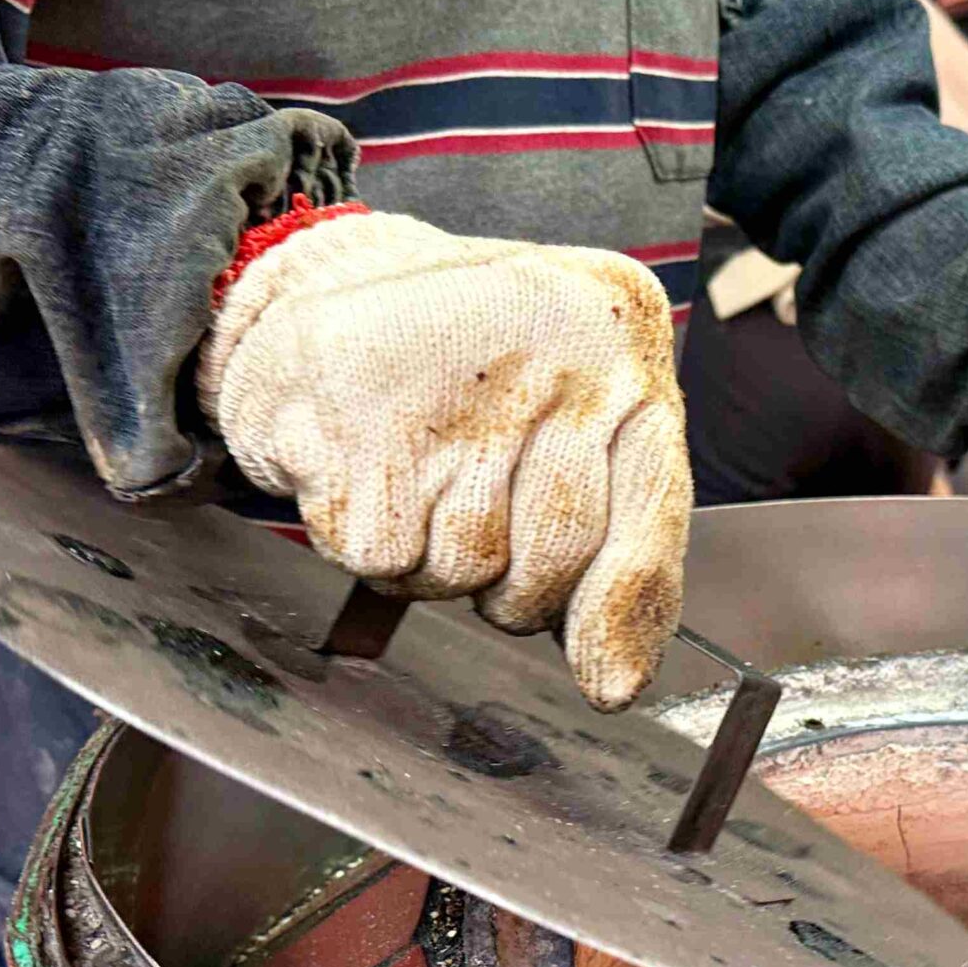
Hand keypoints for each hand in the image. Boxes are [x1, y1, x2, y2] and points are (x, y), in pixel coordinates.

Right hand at [200, 210, 689, 708]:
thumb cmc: (461, 366)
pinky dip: (366, 540)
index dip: (626, 605)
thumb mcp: (571, 414)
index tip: (609, 683)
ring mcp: (459, 374)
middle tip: (471, 508)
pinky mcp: (360, 411)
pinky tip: (363, 470)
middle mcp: (553, 340)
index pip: (654, 503)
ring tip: (414, 474)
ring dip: (431, 558)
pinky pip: (386, 557)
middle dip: (511, 580)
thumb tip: (615, 681)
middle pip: (554, 559)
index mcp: (619, 331)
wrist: (313, 283)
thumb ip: (619, 535)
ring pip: (465, 567)